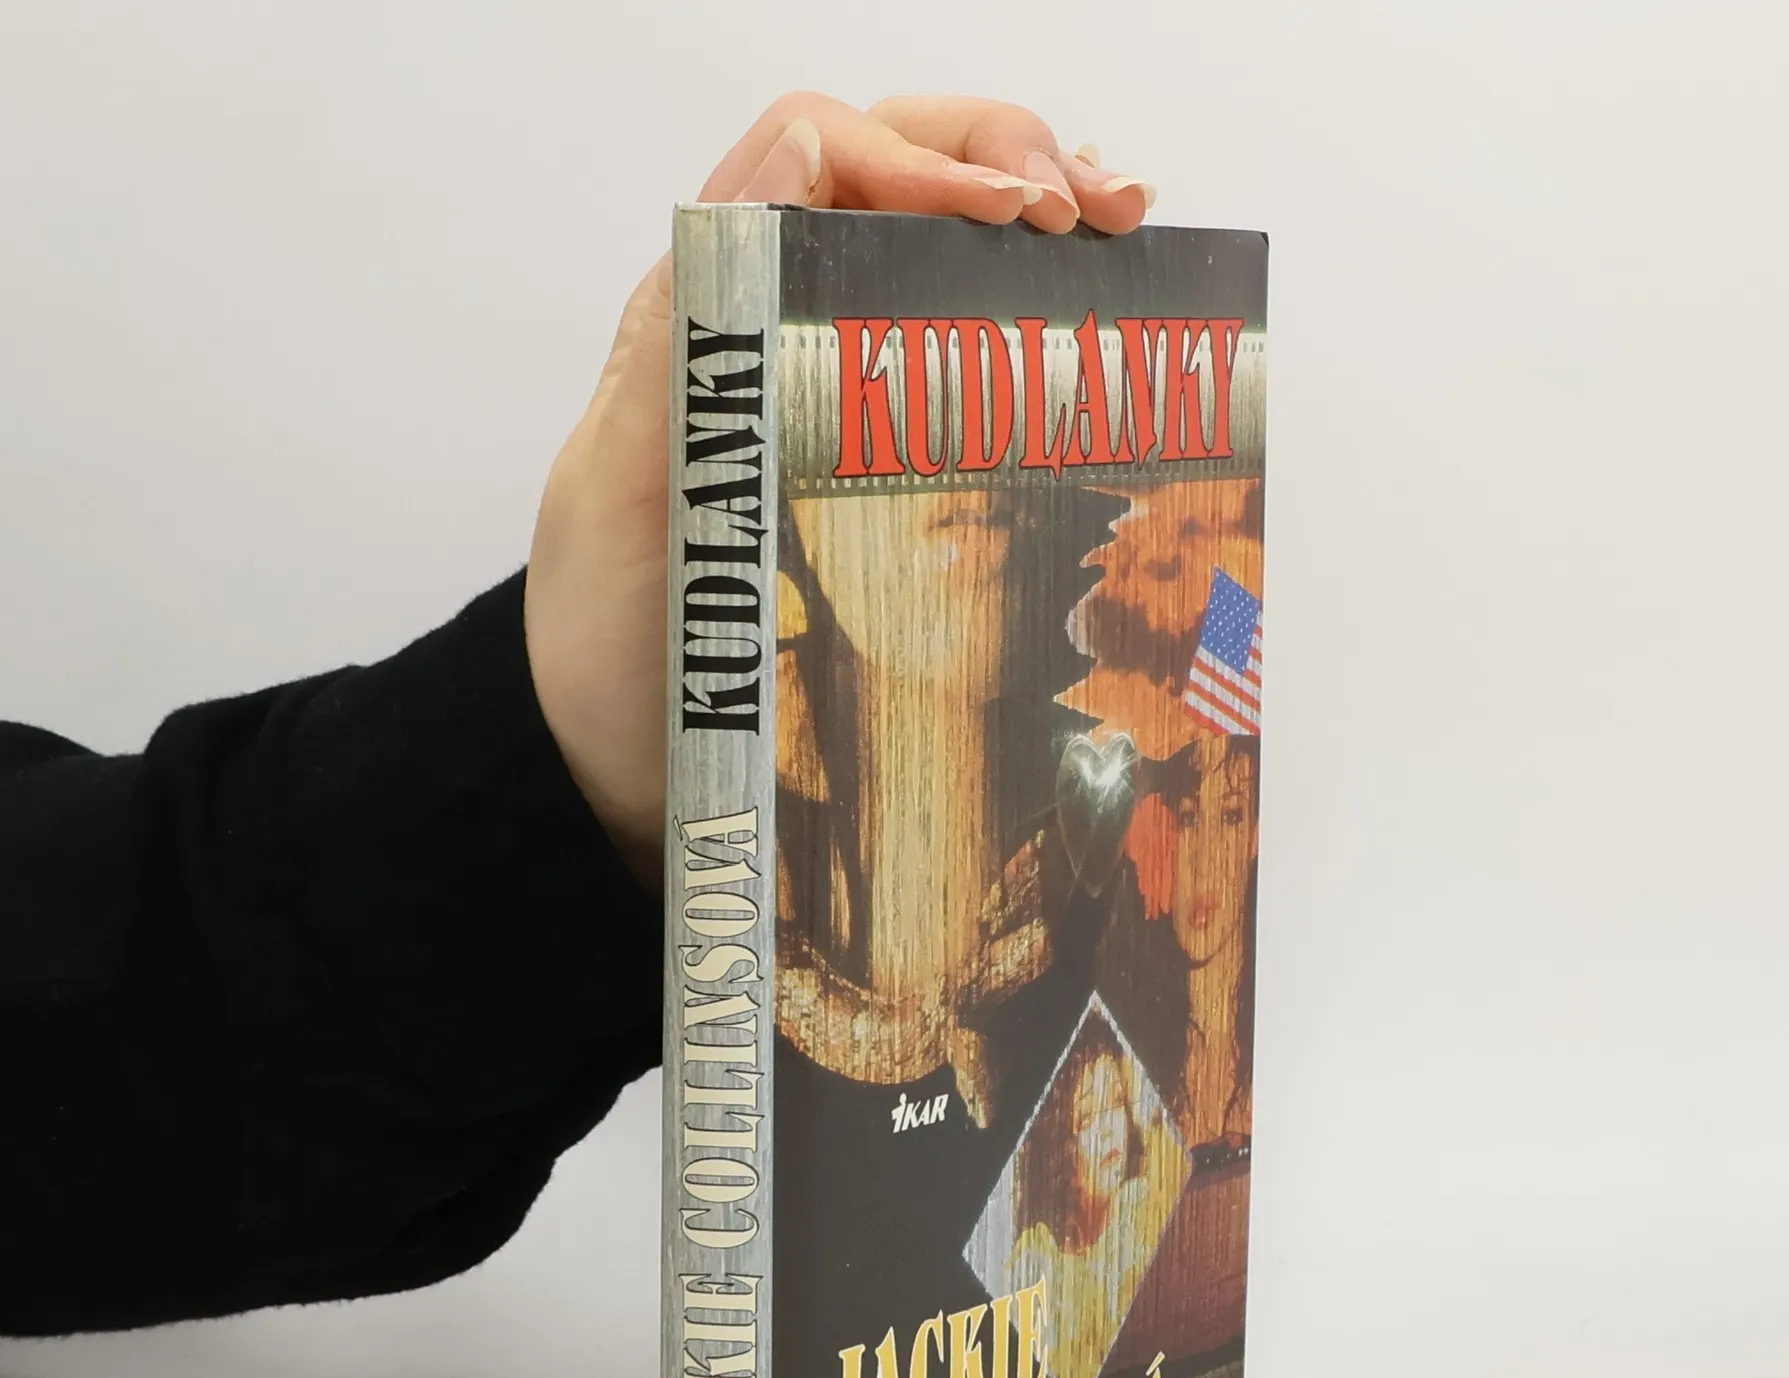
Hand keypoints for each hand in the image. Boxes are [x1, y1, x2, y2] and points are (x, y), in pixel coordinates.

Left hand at [523, 94, 1154, 883]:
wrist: (622, 757)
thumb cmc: (610, 638)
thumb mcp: (617, 492)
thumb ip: (685, 338)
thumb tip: (789, 167)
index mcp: (707, 307)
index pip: (825, 157)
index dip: (927, 162)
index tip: (1013, 219)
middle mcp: (774, 322)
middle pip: (902, 167)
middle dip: (1011, 157)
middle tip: (1100, 212)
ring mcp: (835, 386)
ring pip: (944, 241)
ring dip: (1044, 209)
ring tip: (1125, 230)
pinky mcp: (881, 456)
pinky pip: (964, 347)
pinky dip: (1039, 311)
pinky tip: (1098, 322)